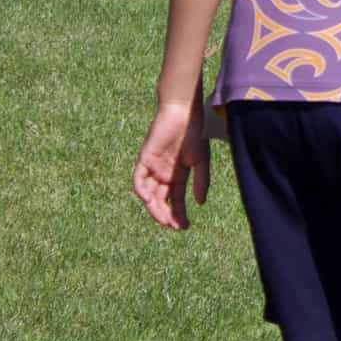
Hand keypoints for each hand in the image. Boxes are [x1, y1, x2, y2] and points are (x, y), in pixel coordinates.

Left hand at [133, 97, 209, 230]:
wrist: (185, 113)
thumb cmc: (196, 134)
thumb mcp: (201, 161)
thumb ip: (200, 181)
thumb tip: (200, 203)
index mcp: (178, 175)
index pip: (175, 200)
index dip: (179, 214)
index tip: (184, 227)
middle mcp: (164, 174)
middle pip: (161, 200)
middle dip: (166, 214)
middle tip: (173, 226)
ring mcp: (153, 168)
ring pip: (149, 194)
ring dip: (154, 208)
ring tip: (164, 219)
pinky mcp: (144, 159)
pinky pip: (139, 180)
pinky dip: (142, 191)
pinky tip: (149, 201)